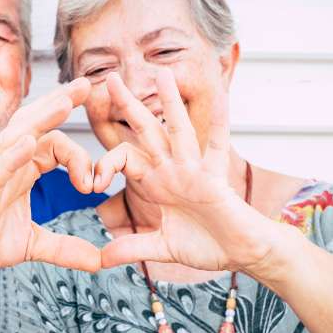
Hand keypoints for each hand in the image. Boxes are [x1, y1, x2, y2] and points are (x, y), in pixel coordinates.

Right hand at [0, 78, 100, 289]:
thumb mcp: (32, 245)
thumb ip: (65, 248)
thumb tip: (98, 260)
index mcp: (22, 174)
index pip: (52, 146)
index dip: (79, 155)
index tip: (95, 183)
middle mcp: (8, 167)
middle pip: (35, 126)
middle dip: (60, 104)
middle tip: (86, 85)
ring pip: (16, 137)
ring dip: (41, 118)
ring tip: (65, 101)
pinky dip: (13, 156)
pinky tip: (29, 142)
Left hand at [96, 70, 276, 273]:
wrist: (240, 254)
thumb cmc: (206, 245)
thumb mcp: (162, 247)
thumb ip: (133, 247)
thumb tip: (101, 259)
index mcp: (157, 182)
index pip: (124, 159)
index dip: (105, 165)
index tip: (92, 184)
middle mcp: (172, 170)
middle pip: (146, 131)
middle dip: (128, 106)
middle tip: (110, 79)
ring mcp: (194, 171)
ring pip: (179, 130)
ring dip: (170, 103)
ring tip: (161, 73)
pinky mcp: (215, 179)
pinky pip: (217, 147)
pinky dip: (220, 124)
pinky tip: (220, 97)